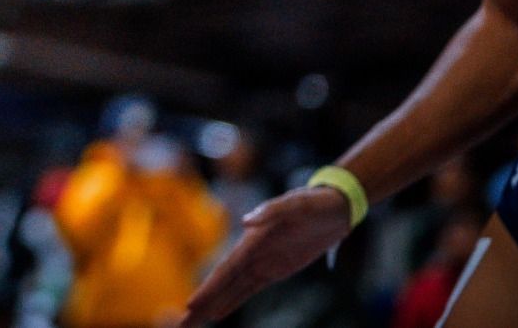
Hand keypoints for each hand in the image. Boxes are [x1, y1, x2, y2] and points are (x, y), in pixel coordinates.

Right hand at [181, 186, 352, 325]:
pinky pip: (248, 289)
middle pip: (222, 282)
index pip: (227, 268)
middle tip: (182, 323)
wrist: (335, 208)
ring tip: (191, 321)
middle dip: (201, 301)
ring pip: (231, 288)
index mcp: (254, 238)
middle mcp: (251, 251)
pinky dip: (231, 301)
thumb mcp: (300, 204)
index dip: (210, 288)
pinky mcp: (273, 269)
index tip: (191, 304)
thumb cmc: (316, 202)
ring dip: (211, 303)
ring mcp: (261, 261)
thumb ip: (274, 211)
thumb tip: (246, 221)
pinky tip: (217, 314)